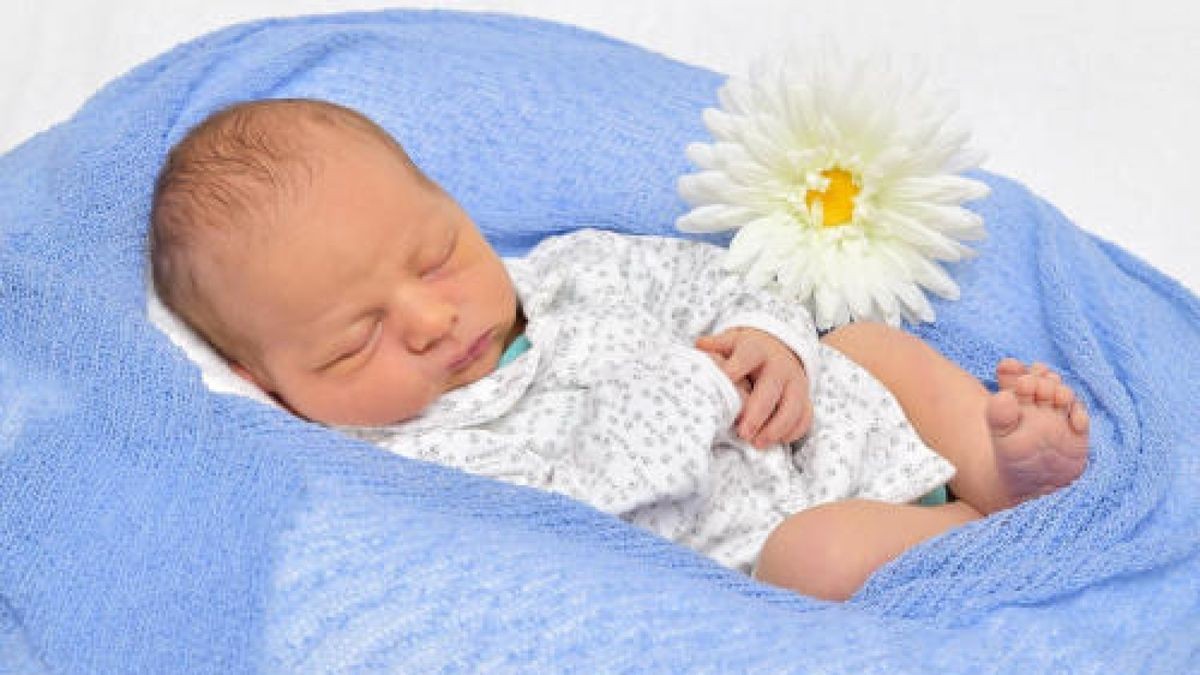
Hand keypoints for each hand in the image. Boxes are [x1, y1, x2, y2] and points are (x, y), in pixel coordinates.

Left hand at [695, 327, 812, 448]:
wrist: (776, 347)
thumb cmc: (745, 352)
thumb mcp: (730, 343)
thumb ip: (715, 346)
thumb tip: (700, 345)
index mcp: (756, 349)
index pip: (747, 356)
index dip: (735, 369)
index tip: (724, 386)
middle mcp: (778, 365)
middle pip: (771, 389)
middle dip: (757, 413)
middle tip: (742, 433)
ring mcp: (795, 382)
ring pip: (792, 406)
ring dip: (776, 428)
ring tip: (757, 443)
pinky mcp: (804, 397)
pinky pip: (805, 416)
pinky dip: (794, 431)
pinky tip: (777, 441)